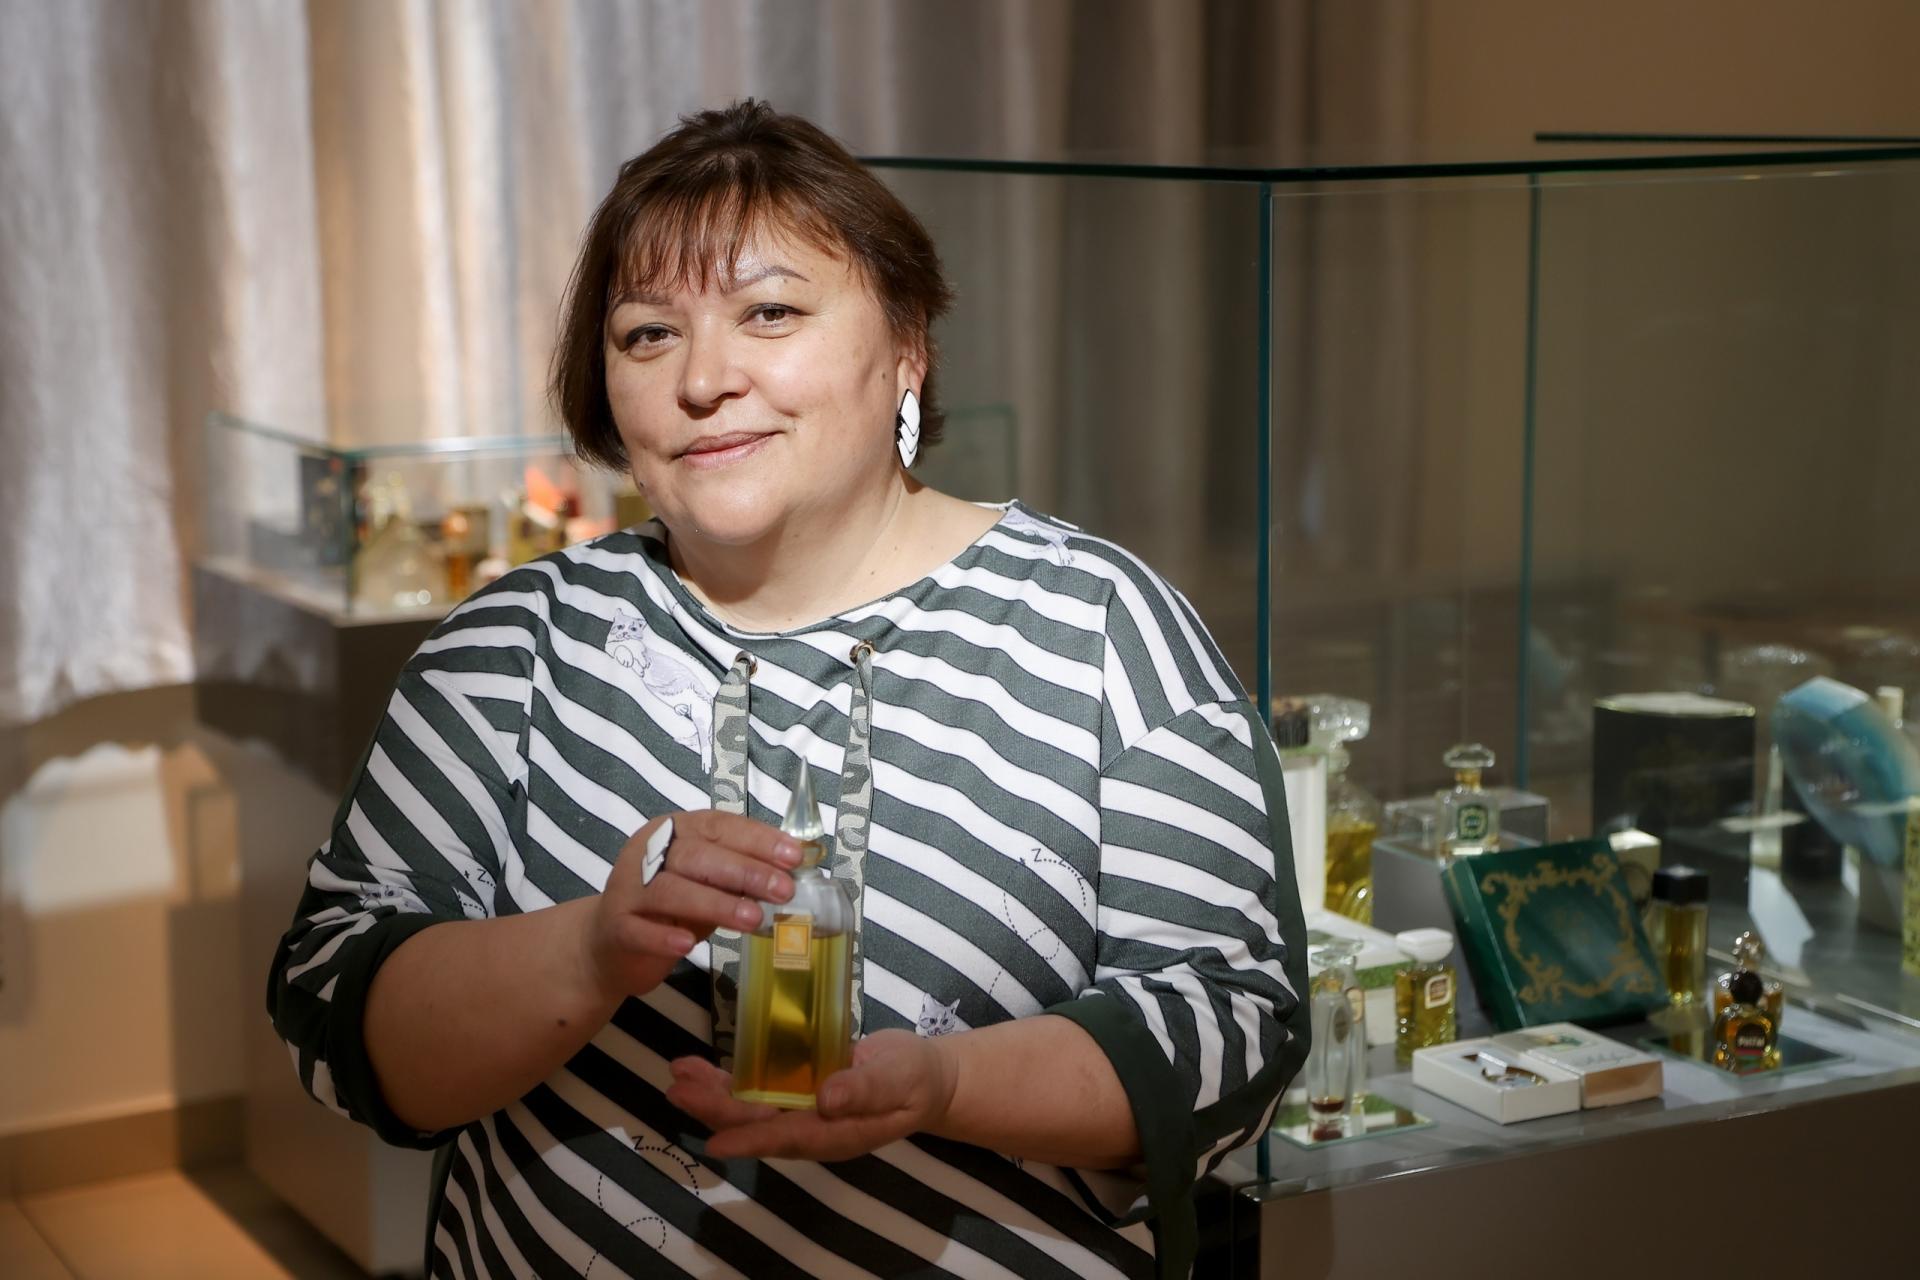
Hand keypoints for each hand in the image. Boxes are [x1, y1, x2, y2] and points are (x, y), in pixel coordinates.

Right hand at [580, 811, 801, 1003]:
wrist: (608, 943)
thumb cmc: (668, 908)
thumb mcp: (706, 883)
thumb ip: (738, 875)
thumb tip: (791, 873)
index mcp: (672, 832)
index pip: (718, 827)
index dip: (757, 840)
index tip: (794, 856)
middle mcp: (647, 854)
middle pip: (697, 856)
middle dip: (745, 871)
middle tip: (783, 890)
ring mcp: (627, 890)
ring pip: (671, 891)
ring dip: (716, 904)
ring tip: (753, 918)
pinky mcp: (616, 927)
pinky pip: (640, 930)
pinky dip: (664, 936)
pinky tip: (689, 944)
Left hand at [665, 1030, 958, 1161]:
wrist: (925, 1078)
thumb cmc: (915, 1079)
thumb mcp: (899, 1078)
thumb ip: (866, 1089)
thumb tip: (826, 1098)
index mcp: (836, 1132)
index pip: (788, 1138)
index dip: (750, 1140)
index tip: (715, 1142)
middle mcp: (811, 1127)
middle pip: (757, 1124)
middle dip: (716, 1110)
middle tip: (677, 1091)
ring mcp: (802, 1110)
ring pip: (750, 1108)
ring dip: (713, 1095)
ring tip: (677, 1076)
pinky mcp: (797, 1090)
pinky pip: (758, 1089)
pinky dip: (729, 1080)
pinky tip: (702, 1069)